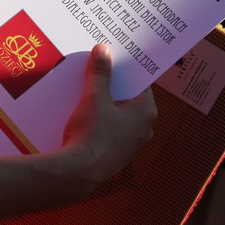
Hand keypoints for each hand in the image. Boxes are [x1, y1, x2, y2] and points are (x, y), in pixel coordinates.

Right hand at [62, 44, 156, 186]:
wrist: (77, 174)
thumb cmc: (93, 134)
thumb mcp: (94, 97)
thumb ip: (100, 72)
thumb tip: (103, 50)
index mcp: (146, 112)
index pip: (140, 82)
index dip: (126, 68)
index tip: (114, 56)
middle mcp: (144, 129)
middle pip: (128, 97)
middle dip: (111, 84)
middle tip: (97, 67)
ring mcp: (130, 144)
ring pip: (118, 114)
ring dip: (104, 102)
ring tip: (86, 87)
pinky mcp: (115, 154)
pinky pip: (110, 129)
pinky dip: (99, 119)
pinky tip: (81, 112)